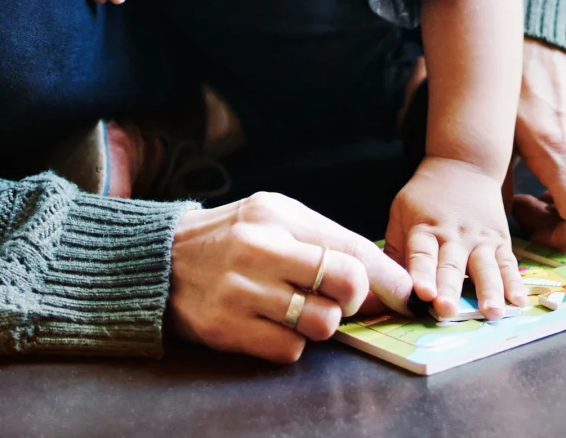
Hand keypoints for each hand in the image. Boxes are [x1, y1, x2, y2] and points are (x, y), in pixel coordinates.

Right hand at [169, 192, 412, 362]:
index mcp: (277, 215)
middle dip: (355, 300)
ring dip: (320, 324)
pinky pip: (289, 350)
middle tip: (339, 300)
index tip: (409, 296)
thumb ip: (324, 240)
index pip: (353, 248)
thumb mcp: (273, 218)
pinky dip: (289, 343)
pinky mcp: (226, 328)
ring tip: (295, 309)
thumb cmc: (230, 239)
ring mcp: (241, 290)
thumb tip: (382, 278)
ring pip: (322, 323)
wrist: (157, 262)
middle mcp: (260, 248)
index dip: (390, 278)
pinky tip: (269, 325)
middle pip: (347, 284)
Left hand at [385, 156, 527, 319]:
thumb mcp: (401, 213)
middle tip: (447, 311)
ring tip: (492, 313)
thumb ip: (396, 251)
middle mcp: (453, 234)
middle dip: (449, 289)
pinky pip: (508, 264)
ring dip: (489, 292)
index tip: (422, 293)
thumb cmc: (426, 196)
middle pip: (451, 265)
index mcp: (425, 228)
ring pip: (485, 267)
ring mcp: (480, 238)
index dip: (421, 274)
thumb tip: (384, 288)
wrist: (464, 163)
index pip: (421, 254)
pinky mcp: (500, 240)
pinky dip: (514, 284)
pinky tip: (519, 302)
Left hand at [512, 36, 565, 251]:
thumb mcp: (497, 142)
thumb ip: (500, 189)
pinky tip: (560, 167)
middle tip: (529, 205)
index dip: (563, 241)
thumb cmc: (510, 93)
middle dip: (562, 225)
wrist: (541, 45)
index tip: (533, 225)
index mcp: (560, 152)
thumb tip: (496, 231)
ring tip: (542, 186)